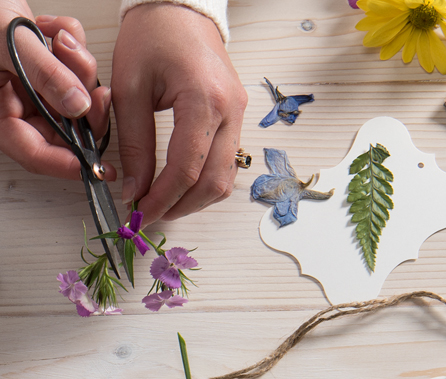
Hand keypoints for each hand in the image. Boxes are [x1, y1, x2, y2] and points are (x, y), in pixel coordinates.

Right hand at [0, 3, 112, 179]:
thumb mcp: (7, 43)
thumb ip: (44, 74)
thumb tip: (78, 106)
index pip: (34, 152)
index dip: (66, 163)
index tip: (96, 166)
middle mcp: (17, 105)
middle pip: (66, 127)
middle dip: (85, 104)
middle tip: (97, 89)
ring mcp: (34, 87)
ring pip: (76, 96)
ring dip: (80, 69)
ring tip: (63, 41)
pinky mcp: (47, 68)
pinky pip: (74, 68)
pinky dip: (73, 46)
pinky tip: (54, 29)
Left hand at [112, 3, 247, 224]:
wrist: (180, 9)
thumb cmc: (152, 38)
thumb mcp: (129, 89)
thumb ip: (133, 143)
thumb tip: (134, 188)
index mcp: (204, 101)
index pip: (187, 168)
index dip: (163, 198)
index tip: (139, 214)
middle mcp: (231, 112)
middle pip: (214, 180)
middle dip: (182, 206)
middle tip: (150, 215)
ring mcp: (240, 115)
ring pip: (227, 176)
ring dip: (197, 198)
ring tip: (165, 203)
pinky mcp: (238, 116)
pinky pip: (229, 161)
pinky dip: (206, 180)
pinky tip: (182, 184)